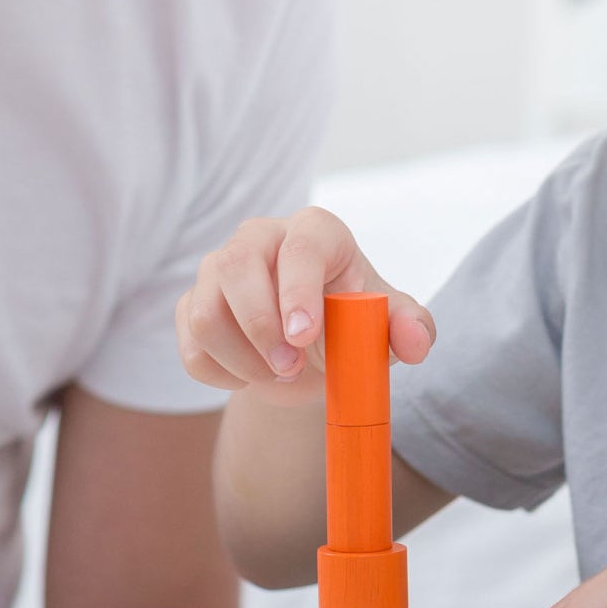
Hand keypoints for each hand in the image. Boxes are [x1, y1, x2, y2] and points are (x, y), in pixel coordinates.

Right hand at [176, 206, 434, 407]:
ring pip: (205, 311)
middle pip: (235, 266)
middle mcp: (260, 238)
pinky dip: (220, 374)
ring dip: (241, 359)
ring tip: (277, 372)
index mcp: (314, 231)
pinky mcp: (193, 303)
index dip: (297, 291)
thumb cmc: (353, 323)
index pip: (299, 248)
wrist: (313, 350)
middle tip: (291, 367)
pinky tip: (250, 375)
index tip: (304, 338)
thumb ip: (410, 328)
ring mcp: (218, 268)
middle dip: (260, 327)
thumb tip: (415, 341)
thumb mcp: (389, 326)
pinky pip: (191, 344)